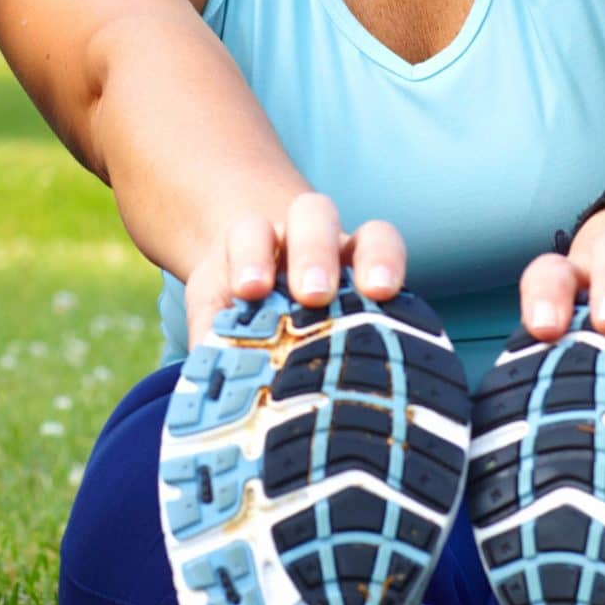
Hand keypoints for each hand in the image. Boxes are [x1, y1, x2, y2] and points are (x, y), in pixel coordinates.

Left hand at [179, 191, 407, 347]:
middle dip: (312, 252)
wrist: (264, 288)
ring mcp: (345, 250)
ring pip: (363, 230)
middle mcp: (302, 237)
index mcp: (253, 243)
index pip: (251, 234)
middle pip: (311, 215)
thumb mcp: (214, 313)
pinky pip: (392, 251)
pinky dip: (395, 267)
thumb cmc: (239, 307)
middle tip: (311, 294)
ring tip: (374, 291)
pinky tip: (396, 301)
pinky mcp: (377, 268)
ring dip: (371, 257)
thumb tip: (208, 388)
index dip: (250, 256)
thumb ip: (210, 340)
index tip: (249, 290)